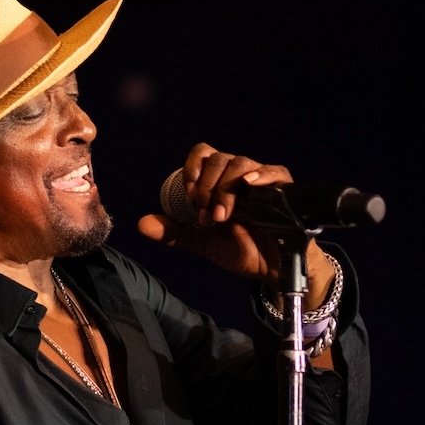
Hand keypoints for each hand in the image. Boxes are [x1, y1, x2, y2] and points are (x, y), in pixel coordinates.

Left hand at [134, 142, 334, 297]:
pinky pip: (273, 171)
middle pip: (218, 159)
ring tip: (222, 217)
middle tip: (206, 216)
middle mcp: (239, 175)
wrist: (269, 270)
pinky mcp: (283, 188)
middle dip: (206, 187)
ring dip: (225, 189)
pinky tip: (249, 184)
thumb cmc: (239, 250)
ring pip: (240, 163)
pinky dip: (259, 174)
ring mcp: (261, 179)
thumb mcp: (202, 242)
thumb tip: (141, 224)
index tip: (189, 197)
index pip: (203, 154)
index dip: (192, 169)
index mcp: (219, 180)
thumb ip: (174, 233)